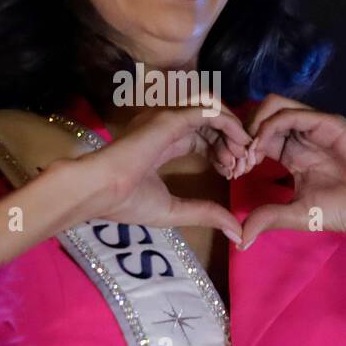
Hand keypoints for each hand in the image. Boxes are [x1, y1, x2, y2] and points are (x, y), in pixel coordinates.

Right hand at [71, 104, 253, 243]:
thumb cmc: (126, 201)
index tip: (232, 173)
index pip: (200, 136)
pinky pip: (209, 111)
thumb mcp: (176, 210)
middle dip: (231, 141)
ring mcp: (168, 118)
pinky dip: (229, 123)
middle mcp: (165, 126)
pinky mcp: (171, 118)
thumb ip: (206, 214)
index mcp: (162, 143)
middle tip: (245, 163)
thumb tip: (238, 234)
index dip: (220, 151)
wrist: (100, 191)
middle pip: (210, 123)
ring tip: (245, 152)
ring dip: (233, 130)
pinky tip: (241, 141)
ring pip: (212, 112)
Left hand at [238, 94, 345, 249]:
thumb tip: (240, 239)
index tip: (233, 173)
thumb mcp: (299, 215)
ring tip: (249, 154)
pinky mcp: (327, 123)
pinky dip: (270, 126)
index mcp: (293, 152)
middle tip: (237, 162)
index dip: (241, 150)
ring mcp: (314, 126)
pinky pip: (292, 114)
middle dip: (242, 135)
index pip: (257, 136)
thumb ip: (269, 218)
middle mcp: (301, 134)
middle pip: (260, 115)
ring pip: (273, 106)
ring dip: (253, 126)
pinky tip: (263, 148)